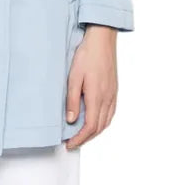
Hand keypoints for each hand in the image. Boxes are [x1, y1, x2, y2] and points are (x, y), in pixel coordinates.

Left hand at [64, 24, 117, 149]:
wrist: (102, 40)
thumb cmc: (87, 55)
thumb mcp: (73, 77)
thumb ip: (72, 100)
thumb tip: (71, 120)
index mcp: (97, 96)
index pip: (90, 126)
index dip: (80, 138)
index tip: (70, 144)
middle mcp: (108, 98)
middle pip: (99, 127)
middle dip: (86, 138)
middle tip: (73, 143)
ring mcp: (113, 94)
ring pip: (106, 121)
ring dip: (95, 132)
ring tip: (82, 135)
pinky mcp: (114, 90)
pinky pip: (111, 112)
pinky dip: (103, 122)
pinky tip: (96, 121)